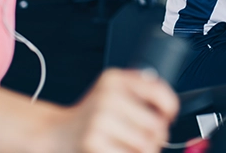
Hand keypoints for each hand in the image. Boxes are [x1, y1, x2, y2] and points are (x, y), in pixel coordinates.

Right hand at [56, 68, 178, 152]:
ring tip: (134, 146)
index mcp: (114, 79)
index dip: (169, 108)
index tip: (167, 116)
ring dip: (146, 151)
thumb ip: (138, 88)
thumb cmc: (91, 115)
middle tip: (149, 137)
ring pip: (145, 144)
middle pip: (156, 125)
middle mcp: (107, 96)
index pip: (159, 92)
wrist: (56, 132)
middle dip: (158, 136)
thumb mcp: (111, 90)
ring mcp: (99, 120)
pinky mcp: (93, 142)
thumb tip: (168, 106)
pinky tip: (121, 151)